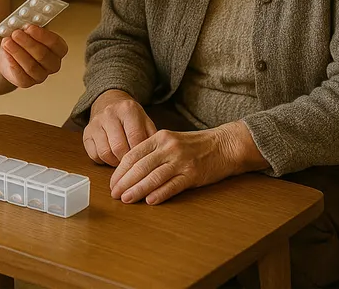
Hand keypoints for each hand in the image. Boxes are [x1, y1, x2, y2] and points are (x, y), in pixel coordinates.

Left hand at [0, 24, 67, 87]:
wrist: (8, 54)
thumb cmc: (22, 40)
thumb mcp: (27, 29)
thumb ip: (27, 25)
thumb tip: (20, 18)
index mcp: (58, 49)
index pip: (55, 44)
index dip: (43, 35)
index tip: (29, 27)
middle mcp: (53, 64)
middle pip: (43, 55)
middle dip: (28, 43)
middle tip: (16, 33)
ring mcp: (41, 76)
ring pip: (31, 66)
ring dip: (17, 52)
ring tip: (6, 41)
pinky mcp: (27, 82)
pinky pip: (21, 75)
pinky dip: (13, 63)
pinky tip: (6, 54)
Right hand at [83, 89, 157, 166]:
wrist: (109, 102)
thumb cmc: (130, 116)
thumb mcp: (145, 121)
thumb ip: (152, 136)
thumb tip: (153, 156)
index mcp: (127, 109)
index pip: (136, 138)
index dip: (141, 153)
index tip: (144, 159)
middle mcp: (109, 114)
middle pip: (119, 147)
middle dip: (127, 160)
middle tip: (132, 163)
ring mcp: (95, 123)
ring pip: (105, 153)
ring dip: (115, 162)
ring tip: (122, 159)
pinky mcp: (86, 133)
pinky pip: (94, 155)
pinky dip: (104, 160)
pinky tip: (111, 156)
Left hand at [109, 127, 235, 204]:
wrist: (225, 145)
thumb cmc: (196, 145)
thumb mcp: (171, 141)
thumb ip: (152, 151)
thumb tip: (130, 170)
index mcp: (160, 138)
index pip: (133, 154)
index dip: (120, 170)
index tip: (112, 183)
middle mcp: (169, 148)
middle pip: (140, 167)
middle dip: (124, 182)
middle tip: (114, 194)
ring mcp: (181, 161)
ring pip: (153, 177)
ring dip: (137, 190)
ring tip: (126, 199)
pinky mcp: (193, 174)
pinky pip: (173, 185)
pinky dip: (160, 194)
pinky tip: (149, 201)